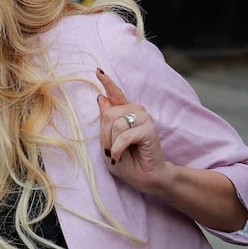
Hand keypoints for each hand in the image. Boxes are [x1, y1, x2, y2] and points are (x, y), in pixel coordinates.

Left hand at [95, 68, 169, 194]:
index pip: (115, 94)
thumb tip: (101, 97)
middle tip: (113, 149)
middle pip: (108, 114)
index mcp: (125, 113)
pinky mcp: (149, 128)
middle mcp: (136, 111)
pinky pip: (124, 135)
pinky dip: (118, 148)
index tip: (98, 71)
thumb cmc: (127, 162)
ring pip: (115, 123)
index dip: (107, 82)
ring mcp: (144, 118)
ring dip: (112, 142)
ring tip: (120, 152)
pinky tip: (122, 155)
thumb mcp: (108, 142)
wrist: (144, 178)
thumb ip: (105, 121)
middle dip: (105, 135)